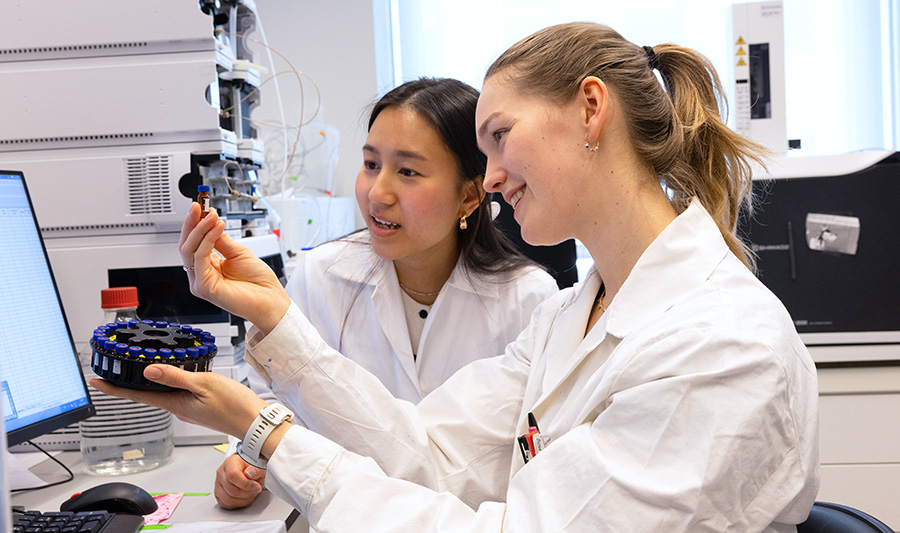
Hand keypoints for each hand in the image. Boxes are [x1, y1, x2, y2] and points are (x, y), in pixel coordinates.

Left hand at [89, 364, 268, 438]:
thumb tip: (149, 371)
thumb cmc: (235, 406)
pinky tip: (175, 375)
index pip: (138, 395)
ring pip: (163, 393)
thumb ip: (176, 377)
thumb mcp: (204, 384)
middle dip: (130, 383)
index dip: (115, 389)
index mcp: (176, 404)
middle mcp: (179, 409)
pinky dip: (170, 383)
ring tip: (140, 369)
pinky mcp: (200, 407)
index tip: (96, 382)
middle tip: (114, 371)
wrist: (256, 423)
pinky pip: (178, 394)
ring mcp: (189, 409)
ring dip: (150, 383)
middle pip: (148, 394)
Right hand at [179, 202, 290, 333]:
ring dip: (200, 228)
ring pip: (189, 250)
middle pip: (186, 244)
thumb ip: (221, 239)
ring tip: (212, 215)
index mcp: (207, 267)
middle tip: (199, 206)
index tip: (200, 207)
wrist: (271, 300)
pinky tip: (217, 228)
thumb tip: (210, 220)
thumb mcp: (238, 252)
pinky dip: (207, 240)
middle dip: (192, 223)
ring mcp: (200, 282)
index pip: (193, 242)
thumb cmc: (259, 282)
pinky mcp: (204, 288)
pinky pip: (200, 258)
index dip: (195, 224)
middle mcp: (200, 275)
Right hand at [215, 454, 266, 508]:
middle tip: (256, 488)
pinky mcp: (218, 495)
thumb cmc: (253, 468)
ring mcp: (218, 484)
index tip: (257, 487)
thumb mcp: (260, 467)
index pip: (233, 475)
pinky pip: (227, 504)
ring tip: (250, 492)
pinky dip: (238, 504)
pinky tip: (245, 496)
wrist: (249, 471)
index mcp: (230, 462)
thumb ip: (257, 470)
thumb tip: (251, 473)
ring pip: (228, 499)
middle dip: (247, 492)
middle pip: (231, 489)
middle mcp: (221, 473)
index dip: (246, 484)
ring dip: (244, 499)